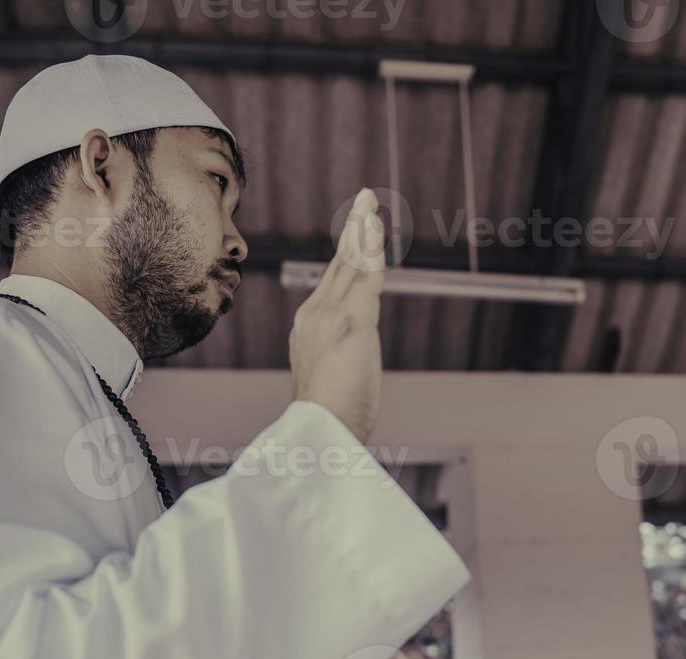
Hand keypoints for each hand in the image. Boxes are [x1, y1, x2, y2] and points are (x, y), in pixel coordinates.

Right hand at [289, 188, 385, 443]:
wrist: (320, 430)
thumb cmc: (330, 415)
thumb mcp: (329, 376)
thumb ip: (337, 355)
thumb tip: (347, 356)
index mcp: (309, 325)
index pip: (333, 280)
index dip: (347, 253)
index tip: (358, 230)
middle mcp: (315, 313)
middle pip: (340, 262)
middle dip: (354, 229)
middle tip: (366, 200)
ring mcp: (332, 315)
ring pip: (351, 262)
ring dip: (363, 230)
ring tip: (371, 202)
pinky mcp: (353, 321)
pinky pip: (366, 276)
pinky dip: (372, 249)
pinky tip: (376, 228)